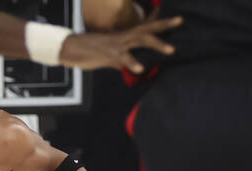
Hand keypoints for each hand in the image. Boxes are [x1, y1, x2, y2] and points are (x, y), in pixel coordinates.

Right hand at [59, 12, 181, 73]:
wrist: (71, 48)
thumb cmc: (90, 52)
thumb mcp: (110, 55)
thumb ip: (123, 62)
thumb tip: (133, 71)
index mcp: (124, 36)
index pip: (145, 27)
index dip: (160, 23)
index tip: (176, 18)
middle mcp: (123, 37)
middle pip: (147, 28)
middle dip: (164, 25)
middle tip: (180, 20)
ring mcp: (117, 44)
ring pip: (140, 40)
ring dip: (156, 44)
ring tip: (171, 50)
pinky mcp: (109, 54)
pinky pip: (123, 58)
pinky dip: (132, 63)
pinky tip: (141, 69)